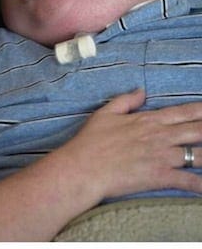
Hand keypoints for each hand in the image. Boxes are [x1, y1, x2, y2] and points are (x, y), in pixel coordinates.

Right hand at [63, 89, 201, 200]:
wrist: (84, 167)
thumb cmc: (91, 140)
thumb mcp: (105, 113)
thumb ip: (125, 100)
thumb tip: (142, 91)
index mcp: (148, 120)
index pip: (182, 112)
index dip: (201, 110)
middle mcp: (160, 136)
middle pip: (197, 130)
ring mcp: (162, 157)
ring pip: (198, 154)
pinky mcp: (160, 176)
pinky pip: (188, 181)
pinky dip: (201, 183)